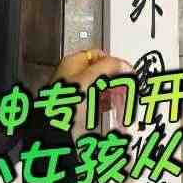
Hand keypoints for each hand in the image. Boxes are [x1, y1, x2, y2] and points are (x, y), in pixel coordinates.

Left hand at [52, 49, 134, 182]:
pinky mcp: (77, 108)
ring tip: (121, 99)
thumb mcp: (91, 77)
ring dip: (111, 92)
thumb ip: (109, 66)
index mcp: (73, 63)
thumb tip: (124, 65)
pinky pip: (94, 101)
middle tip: (127, 87)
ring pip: (98, 87)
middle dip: (114, 79)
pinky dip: (104, 103)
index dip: (114, 62)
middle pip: (100, 72)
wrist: (55, 127)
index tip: (127, 72)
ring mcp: (74, 92)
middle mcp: (72, 75)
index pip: (99, 55)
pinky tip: (110, 108)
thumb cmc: (68, 100)